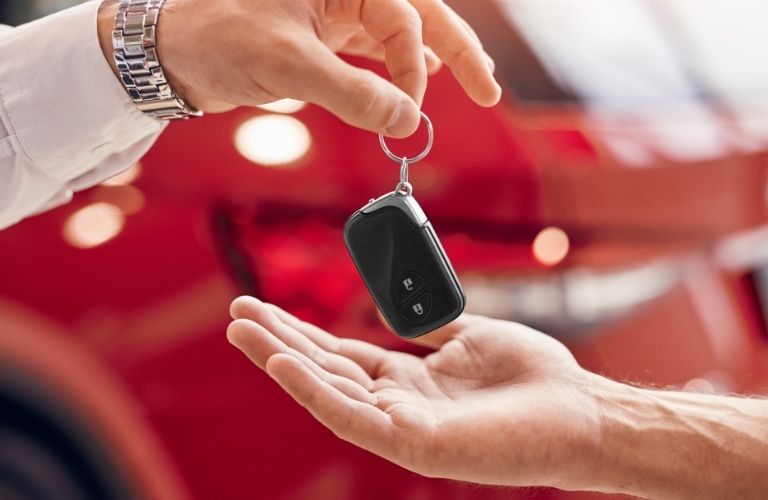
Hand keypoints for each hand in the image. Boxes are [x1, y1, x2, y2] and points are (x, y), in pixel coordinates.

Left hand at [98, 0, 501, 136]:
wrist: (171, 51)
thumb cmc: (216, 36)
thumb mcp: (288, 64)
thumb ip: (353, 93)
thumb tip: (408, 120)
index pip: (402, 21)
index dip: (411, 72)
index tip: (408, 115)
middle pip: (419, 15)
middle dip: (457, 51)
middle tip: (490, 89)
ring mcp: (335, 10)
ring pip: (400, 33)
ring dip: (433, 60)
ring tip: (471, 84)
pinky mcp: (322, 34)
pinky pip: (373, 49)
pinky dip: (397, 67)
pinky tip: (416, 81)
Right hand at [227, 297, 604, 490]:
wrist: (581, 410)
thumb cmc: (533, 376)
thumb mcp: (470, 334)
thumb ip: (429, 323)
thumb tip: (393, 308)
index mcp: (408, 381)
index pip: (341, 355)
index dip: (301, 331)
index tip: (264, 306)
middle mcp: (397, 405)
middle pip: (324, 370)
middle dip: (278, 342)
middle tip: (235, 313)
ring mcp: (402, 428)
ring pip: (328, 392)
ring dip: (282, 360)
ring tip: (241, 330)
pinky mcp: (414, 445)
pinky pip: (353, 415)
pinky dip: (314, 389)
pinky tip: (283, 363)